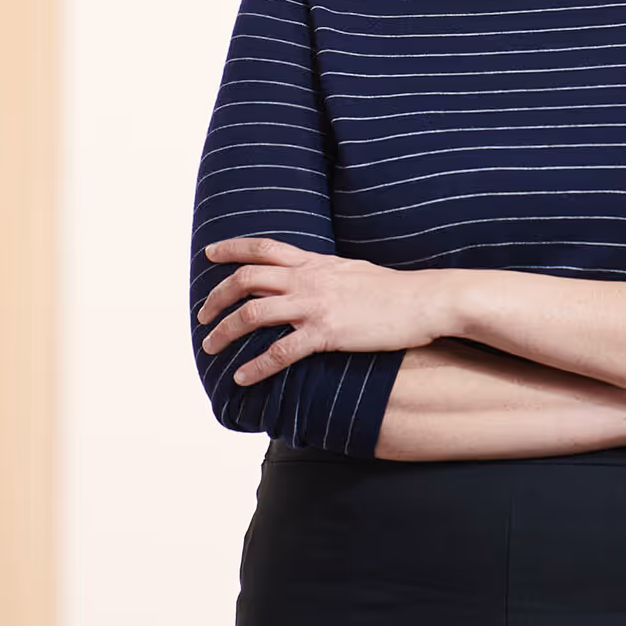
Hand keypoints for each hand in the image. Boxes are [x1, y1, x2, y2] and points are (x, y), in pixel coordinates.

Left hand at [197, 237, 446, 386]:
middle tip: (202, 316)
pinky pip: (280, 351)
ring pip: (253, 313)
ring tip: (210, 347)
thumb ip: (325, 272)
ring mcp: (316, 305)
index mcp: (314, 262)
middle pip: (246, 279)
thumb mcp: (351, 270)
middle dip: (217, 297)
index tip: (210, 254)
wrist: (423, 300)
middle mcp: (308, 279)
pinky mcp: (327, 333)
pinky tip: (242, 377)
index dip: (232, 248)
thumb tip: (310, 275)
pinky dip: (256, 366)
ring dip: (225, 331)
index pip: (263, 248)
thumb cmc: (393, 289)